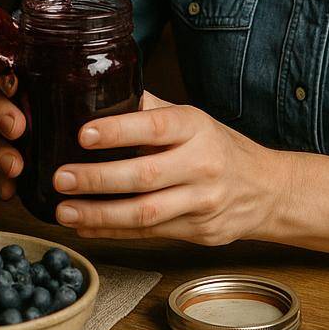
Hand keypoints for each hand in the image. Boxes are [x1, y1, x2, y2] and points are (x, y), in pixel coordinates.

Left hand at [51, 92, 279, 245]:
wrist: (267, 190)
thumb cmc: (218, 148)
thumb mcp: (193, 120)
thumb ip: (150, 110)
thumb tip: (100, 95)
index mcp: (196, 128)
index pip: (154, 127)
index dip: (117, 131)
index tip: (83, 134)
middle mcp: (201, 165)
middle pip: (144, 176)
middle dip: (97, 179)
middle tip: (62, 178)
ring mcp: (201, 202)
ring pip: (144, 213)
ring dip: (99, 214)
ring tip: (65, 210)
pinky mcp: (197, 231)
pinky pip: (148, 234)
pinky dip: (112, 231)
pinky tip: (85, 226)